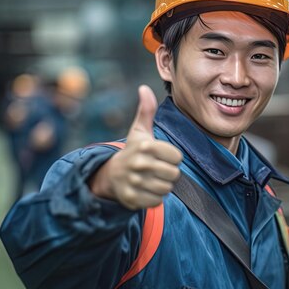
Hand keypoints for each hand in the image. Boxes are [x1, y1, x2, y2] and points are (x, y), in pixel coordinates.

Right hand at [89, 85, 182, 209]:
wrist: (110, 175)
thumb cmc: (132, 151)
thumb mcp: (139, 131)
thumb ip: (146, 111)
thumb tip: (144, 87)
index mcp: (146, 146)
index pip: (177, 157)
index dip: (171, 158)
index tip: (160, 156)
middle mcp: (140, 164)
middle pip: (174, 174)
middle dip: (168, 173)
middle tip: (156, 169)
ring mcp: (135, 182)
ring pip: (167, 189)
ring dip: (161, 186)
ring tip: (150, 179)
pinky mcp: (132, 198)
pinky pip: (157, 201)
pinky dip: (153, 197)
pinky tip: (145, 189)